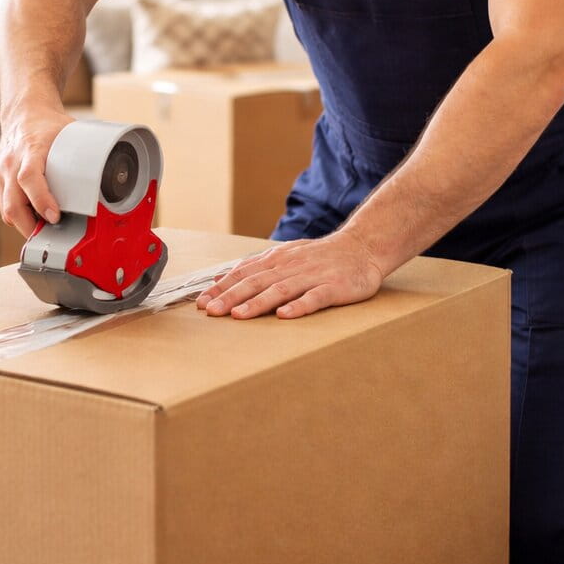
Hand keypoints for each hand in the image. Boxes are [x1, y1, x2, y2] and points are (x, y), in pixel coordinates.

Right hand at [0, 105, 74, 237]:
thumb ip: (85, 156)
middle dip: (32, 227)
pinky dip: (17, 216)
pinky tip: (32, 216)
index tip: (55, 217)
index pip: (29, 178)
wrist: (24, 113)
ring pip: (7, 211)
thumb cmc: (47, 126)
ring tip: (44, 227)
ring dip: (25, 224)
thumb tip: (112, 176)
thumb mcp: (69, 135)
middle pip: (13, 205)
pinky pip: (3, 207)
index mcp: (30, 149)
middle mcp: (10, 162)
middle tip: (52, 235)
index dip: (41, 201)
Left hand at [195, 228, 386, 319]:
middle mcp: (291, 266)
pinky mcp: (334, 287)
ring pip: (281, 289)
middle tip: (211, 311)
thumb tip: (220, 277)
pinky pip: (315, 297)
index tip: (202, 302)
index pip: (244, 273)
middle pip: (257, 282)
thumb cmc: (320, 257)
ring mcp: (312, 276)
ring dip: (258, 303)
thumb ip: (254, 267)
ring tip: (238, 315)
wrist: (362, 248)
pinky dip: (299, 306)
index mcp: (277, 260)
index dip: (222, 287)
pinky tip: (285, 315)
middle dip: (232, 296)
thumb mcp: (284, 256)